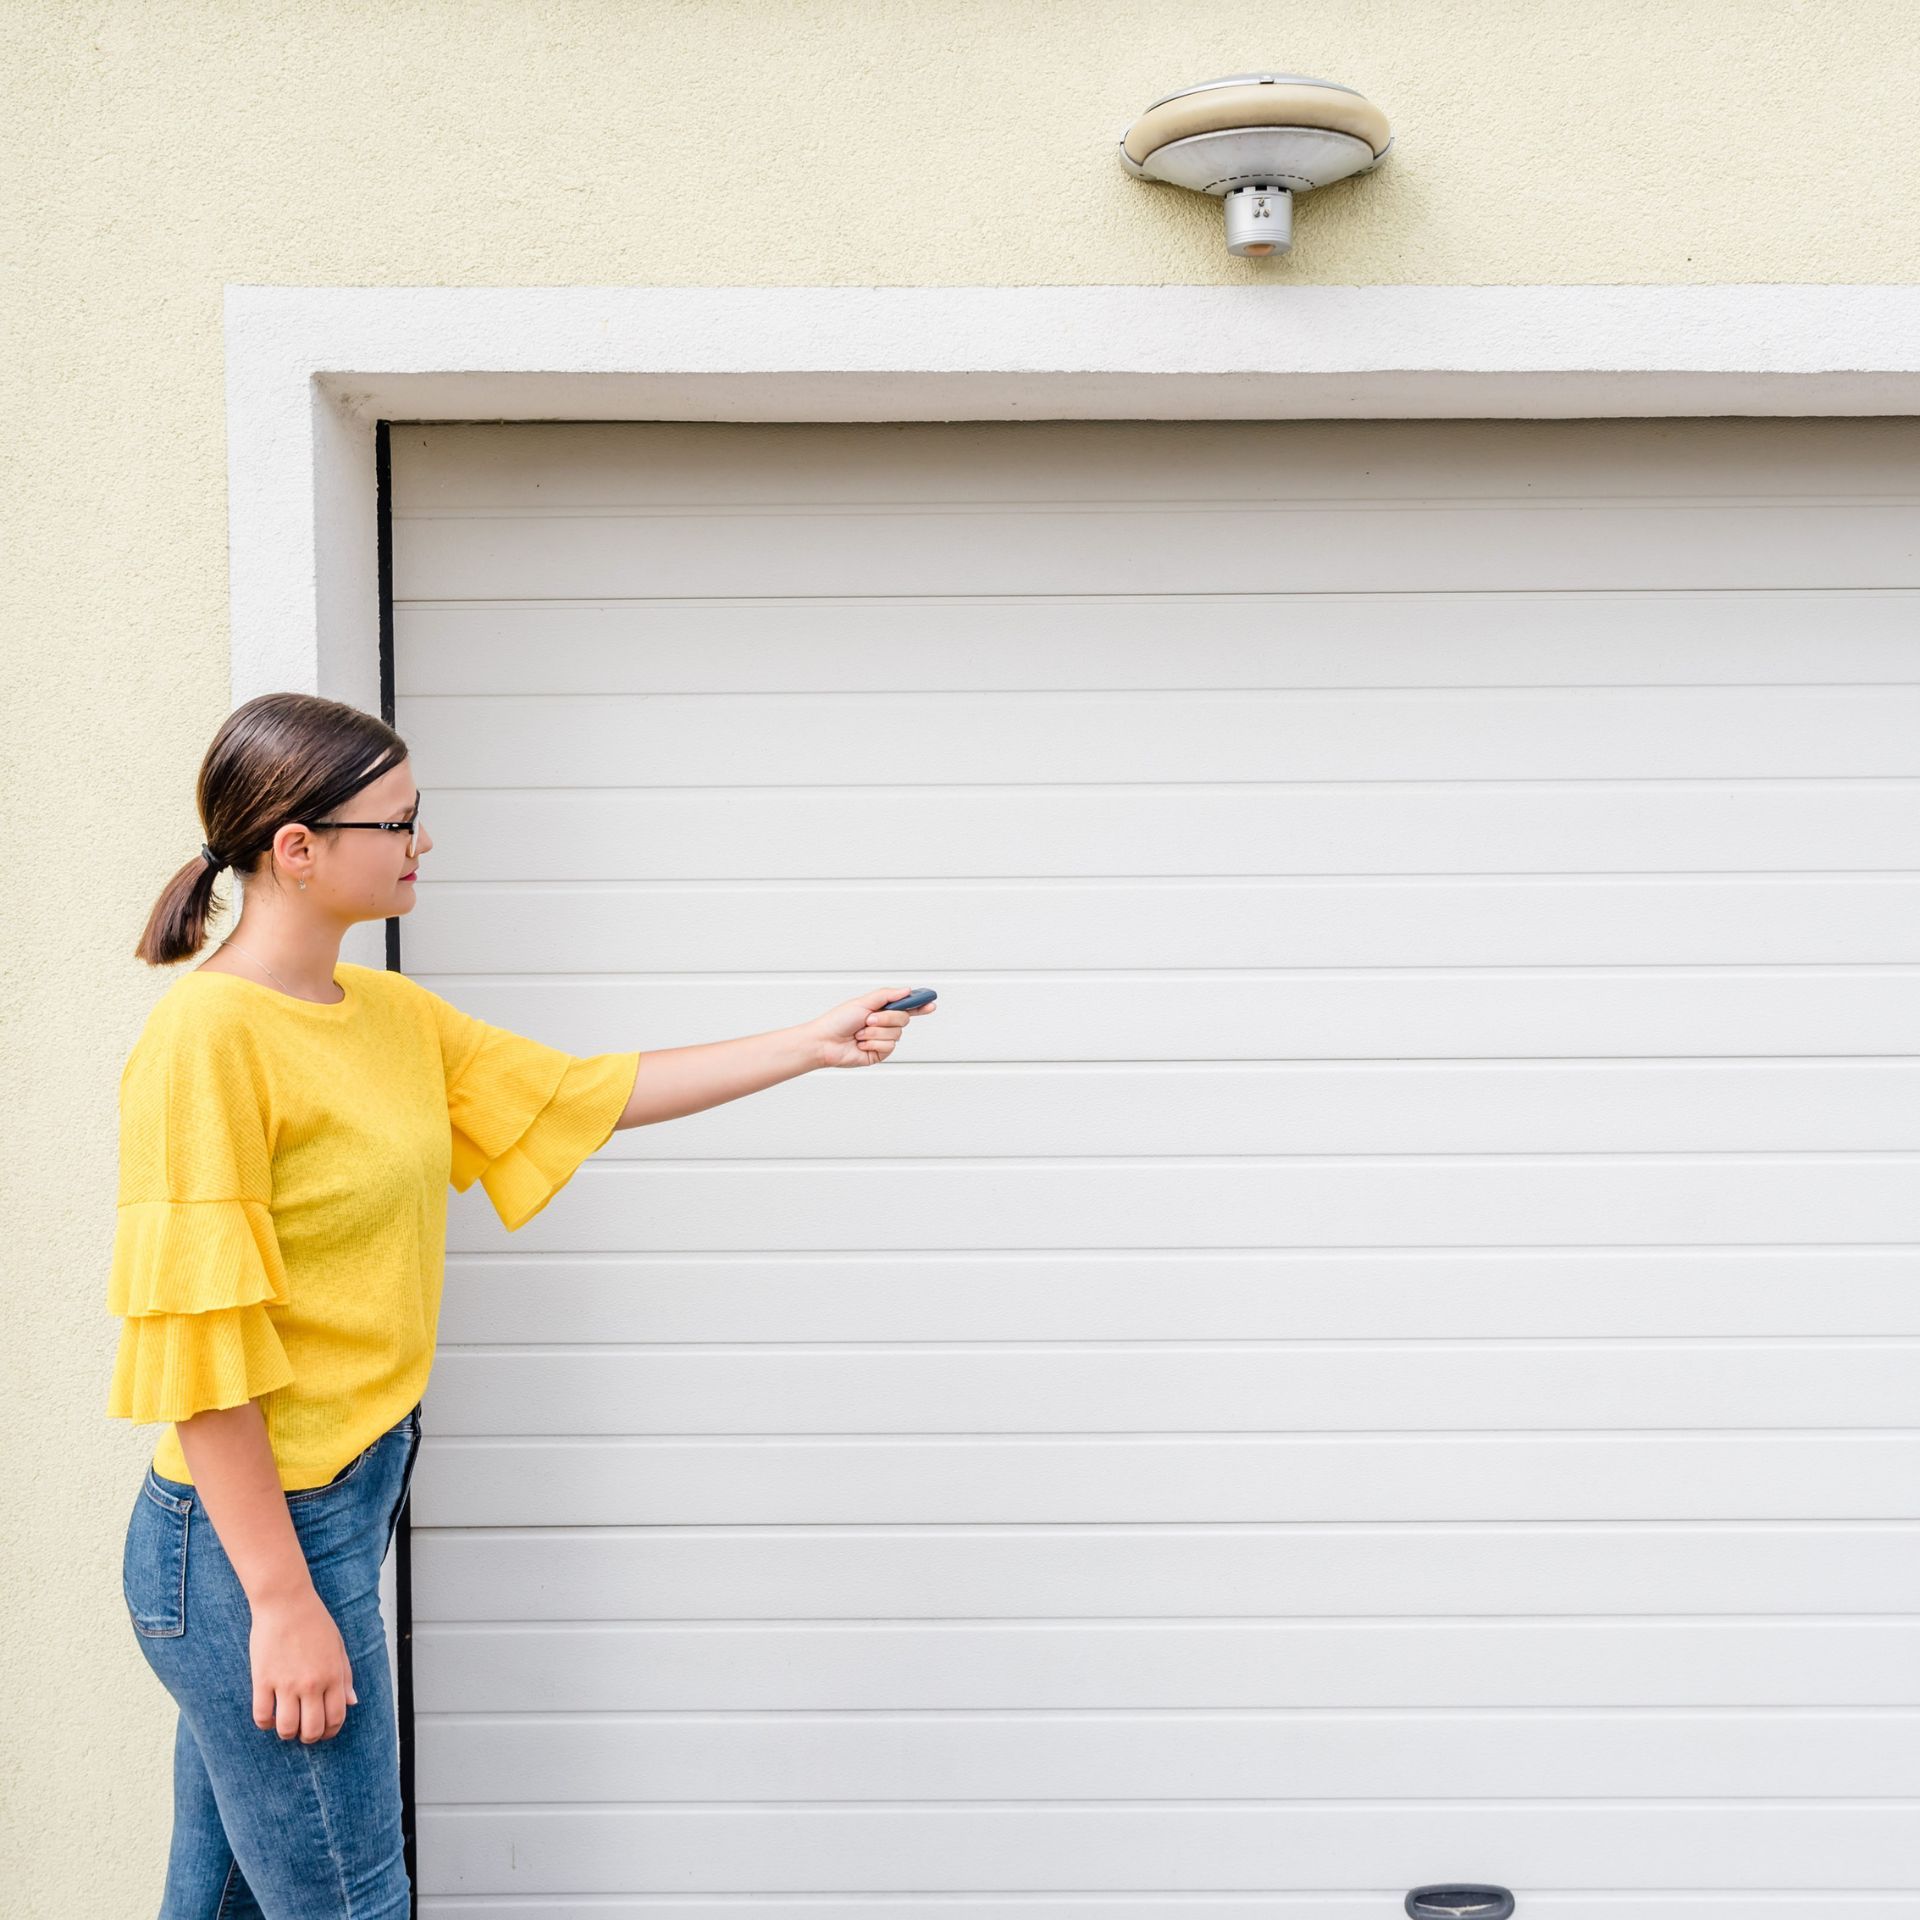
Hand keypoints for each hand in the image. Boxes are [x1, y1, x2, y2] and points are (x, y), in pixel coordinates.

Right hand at [250, 1588, 356, 1742]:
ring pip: (286, 1729)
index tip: (323, 1731)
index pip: (335, 1718)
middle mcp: (312, 1683)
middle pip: (312, 1730)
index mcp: (333, 1675)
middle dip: (309, 1738)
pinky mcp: (263, 1680)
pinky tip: (269, 1715)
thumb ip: (346, 1676)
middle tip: (304, 1732)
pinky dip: (265, 1723)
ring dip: (287, 1734)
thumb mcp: (338, 1646)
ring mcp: (286, 1683)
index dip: (330, 1731)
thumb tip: (351, 1703)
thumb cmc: (314, 1622)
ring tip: (286, 1724)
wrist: (286, 1602)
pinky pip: (262, 1716)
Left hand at [804, 988, 936, 1068]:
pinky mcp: (879, 1054)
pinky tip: (861, 1044)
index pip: (906, 1007)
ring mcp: (882, 1040)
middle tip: (869, 1019)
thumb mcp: (863, 1002)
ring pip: (895, 1034)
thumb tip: (907, 991)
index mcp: (880, 1010)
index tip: (931, 1002)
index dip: (920, 1005)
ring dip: (875, 1032)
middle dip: (886, 1018)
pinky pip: (888, 1047)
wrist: (825, 1042)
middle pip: (903, 1019)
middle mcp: (884, 1025)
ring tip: (860, 1034)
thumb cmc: (838, 1021)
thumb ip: (887, 996)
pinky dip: (873, 1043)